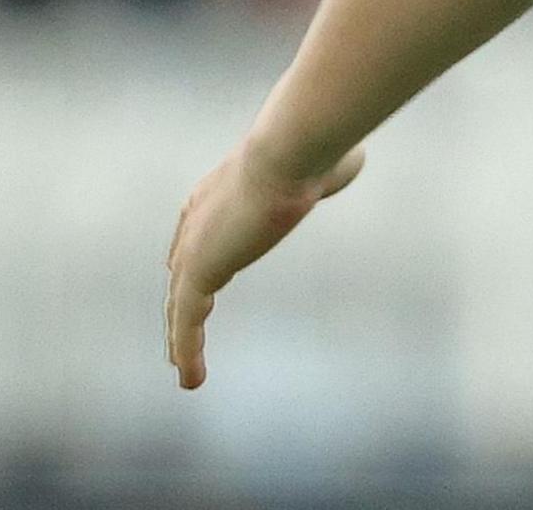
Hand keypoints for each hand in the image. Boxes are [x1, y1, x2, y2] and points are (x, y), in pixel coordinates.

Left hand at [163, 139, 363, 389]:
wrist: (287, 155)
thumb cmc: (311, 152)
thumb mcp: (324, 162)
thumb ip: (328, 170)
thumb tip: (351, 161)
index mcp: (219, 194)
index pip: (200, 235)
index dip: (199, 259)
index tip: (202, 281)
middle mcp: (198, 222)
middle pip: (184, 270)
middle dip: (183, 300)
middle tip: (184, 328)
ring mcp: (193, 250)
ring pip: (181, 303)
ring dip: (181, 337)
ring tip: (184, 370)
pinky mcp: (196, 274)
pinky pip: (185, 323)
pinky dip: (186, 351)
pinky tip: (191, 380)